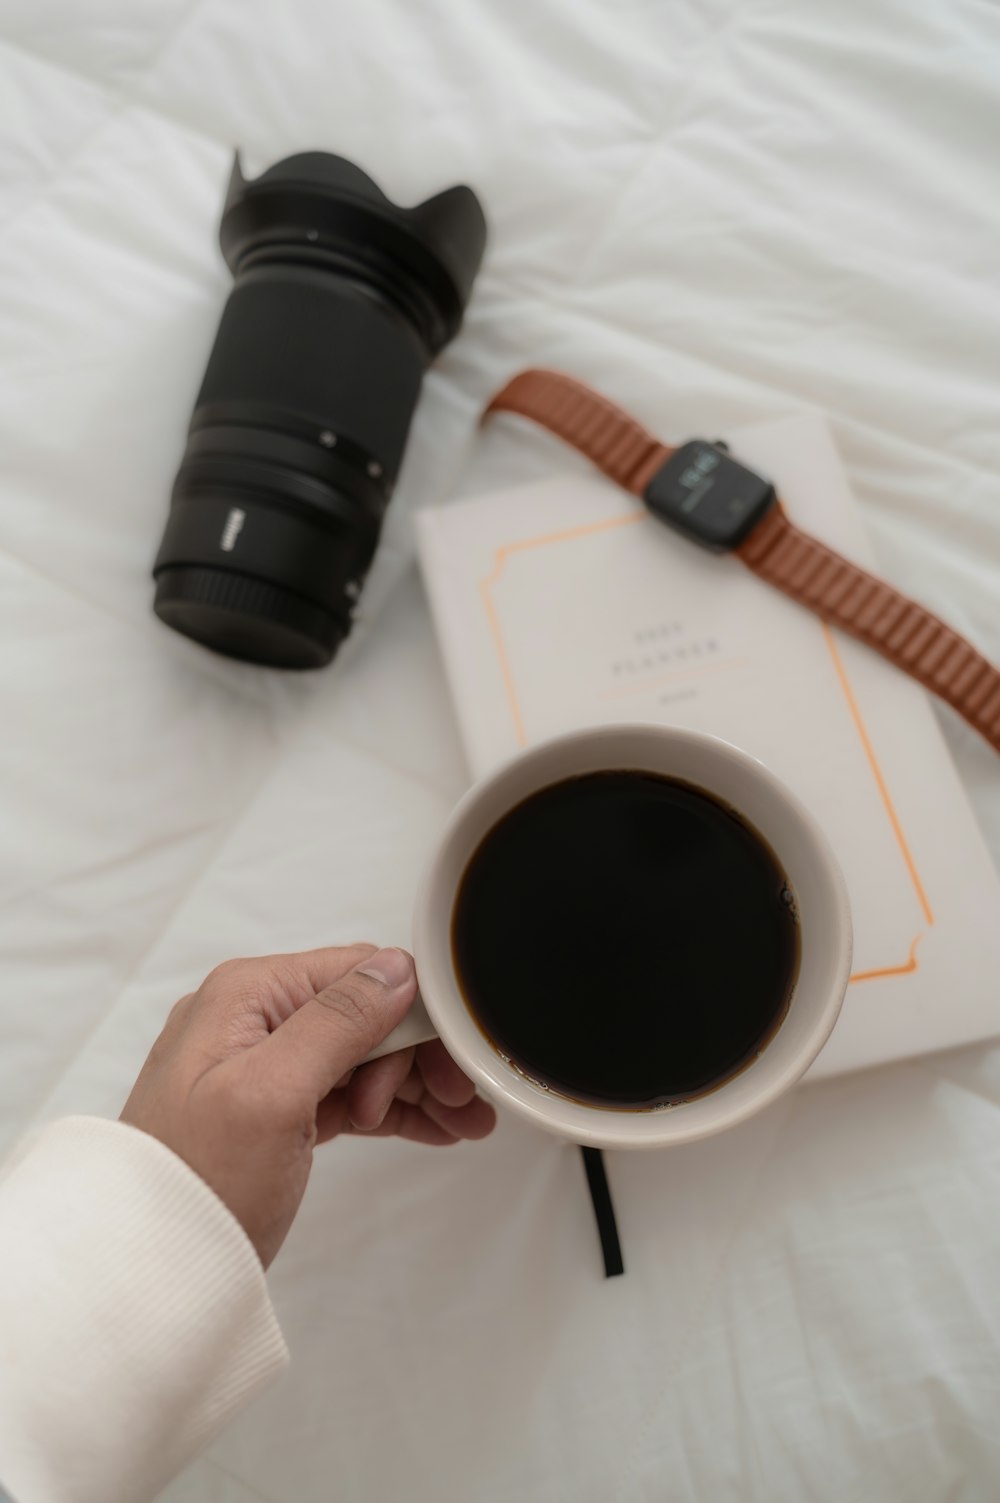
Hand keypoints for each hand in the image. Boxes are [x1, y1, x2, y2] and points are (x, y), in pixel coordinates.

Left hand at [120, 944, 495, 1266]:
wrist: (147, 1270)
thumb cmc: (195, 1183)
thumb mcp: (271, 1094)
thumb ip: (336, 1023)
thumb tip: (397, 968)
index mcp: (249, 996)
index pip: (358, 974)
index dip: (415, 1016)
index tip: (454, 1064)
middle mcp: (255, 1020)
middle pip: (367, 1015)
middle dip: (420, 1057)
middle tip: (461, 1105)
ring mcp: (265, 1068)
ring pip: (364, 1057)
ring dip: (416, 1086)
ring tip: (464, 1123)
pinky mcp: (276, 1113)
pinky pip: (348, 1095)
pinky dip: (392, 1111)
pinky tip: (434, 1129)